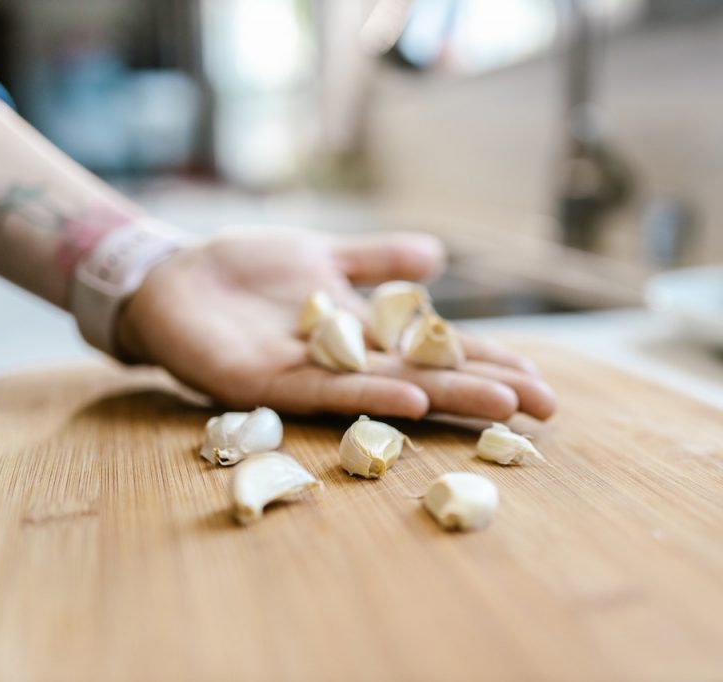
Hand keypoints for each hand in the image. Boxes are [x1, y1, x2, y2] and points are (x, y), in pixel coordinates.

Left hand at [116, 229, 555, 420]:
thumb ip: (377, 258)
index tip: (542, 380)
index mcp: (366, 334)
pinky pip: (328, 392)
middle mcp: (350, 362)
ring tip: (504, 405)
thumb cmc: (247, 271)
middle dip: (489, 390)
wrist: (174, 278)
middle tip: (548, 407)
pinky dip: (373, 394)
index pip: (442, 351)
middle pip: (432, 377)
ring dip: (449, 398)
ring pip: (393, 390)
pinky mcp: (269, 382)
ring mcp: (314, 375)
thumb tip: (439, 255)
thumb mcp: (324, 254)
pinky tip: (414, 395)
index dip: (492, 363)